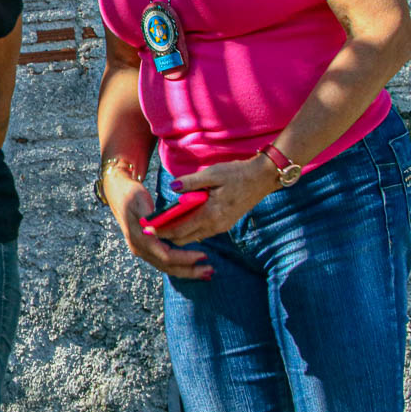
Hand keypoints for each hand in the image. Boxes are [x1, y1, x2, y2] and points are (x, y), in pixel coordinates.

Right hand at [103, 171, 210, 280]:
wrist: (117, 193)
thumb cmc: (130, 194)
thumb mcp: (140, 200)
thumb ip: (149, 216)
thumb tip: (155, 230)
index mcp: (140, 238)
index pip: (166, 256)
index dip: (185, 258)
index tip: (204, 255)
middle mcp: (139, 248)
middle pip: (167, 266)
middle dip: (189, 270)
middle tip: (210, 271)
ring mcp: (141, 250)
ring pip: (166, 267)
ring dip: (186, 271)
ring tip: (206, 272)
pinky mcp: (146, 248)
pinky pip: (164, 262)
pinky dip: (179, 266)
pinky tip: (192, 266)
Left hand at [150, 156, 278, 247]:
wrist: (264, 178)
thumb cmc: (237, 173)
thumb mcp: (213, 174)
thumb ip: (191, 182)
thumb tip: (172, 187)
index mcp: (211, 214)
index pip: (179, 230)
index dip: (161, 230)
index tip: (146, 227)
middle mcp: (215, 225)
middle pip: (184, 238)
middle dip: (166, 234)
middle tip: (151, 227)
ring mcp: (221, 226)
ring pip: (193, 236)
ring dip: (177, 232)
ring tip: (161, 224)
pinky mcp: (224, 224)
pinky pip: (202, 232)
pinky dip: (188, 229)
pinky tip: (180, 219)